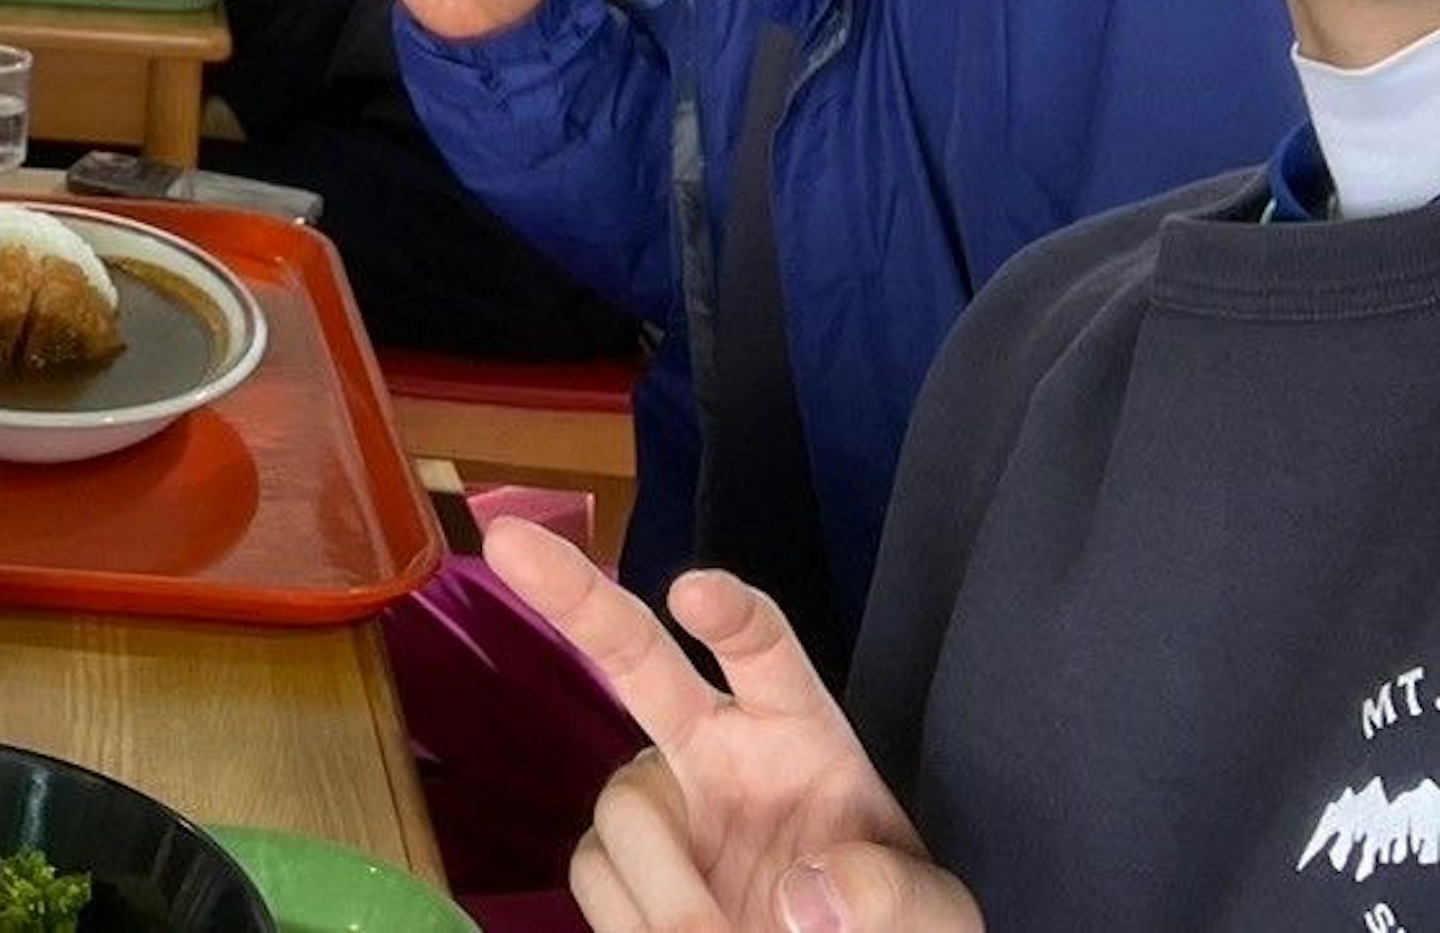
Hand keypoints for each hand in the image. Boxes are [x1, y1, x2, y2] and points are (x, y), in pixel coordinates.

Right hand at [486, 520, 977, 932]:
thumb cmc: (892, 925)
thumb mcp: (930, 916)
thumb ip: (890, 897)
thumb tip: (803, 897)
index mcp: (798, 733)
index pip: (764, 651)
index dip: (731, 615)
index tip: (694, 593)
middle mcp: (715, 747)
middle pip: (637, 655)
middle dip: (574, 595)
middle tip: (509, 543)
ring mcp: (661, 803)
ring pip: (623, 808)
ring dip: (668, 888)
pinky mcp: (618, 864)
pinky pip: (597, 874)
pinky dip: (636, 924)